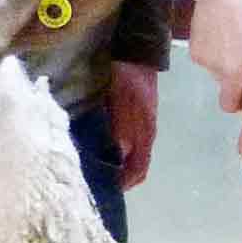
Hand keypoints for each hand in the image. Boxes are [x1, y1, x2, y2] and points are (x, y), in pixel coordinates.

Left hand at [108, 60, 159, 189]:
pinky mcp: (138, 119)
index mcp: (145, 133)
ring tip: (95, 168)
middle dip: (118, 179)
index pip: (139, 171)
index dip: (123, 185)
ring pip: (132, 158)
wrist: (136, 52)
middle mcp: (146, 135)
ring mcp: (143, 128)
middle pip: (136, 168)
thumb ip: (123, 126)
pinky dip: (117, 154)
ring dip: (117, 167)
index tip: (103, 190)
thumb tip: (120, 154)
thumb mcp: (122, 100)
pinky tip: (101, 149)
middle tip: (95, 182)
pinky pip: (130, 145)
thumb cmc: (127, 77)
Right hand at [185, 0, 241, 158]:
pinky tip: (220, 34)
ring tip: (234, 40)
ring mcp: (211, 65)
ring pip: (220, 82)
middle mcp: (233, 74)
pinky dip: (215, 55)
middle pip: (231, 104)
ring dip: (227, 71)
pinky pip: (208, 65)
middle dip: (238, 96)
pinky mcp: (196, 54)